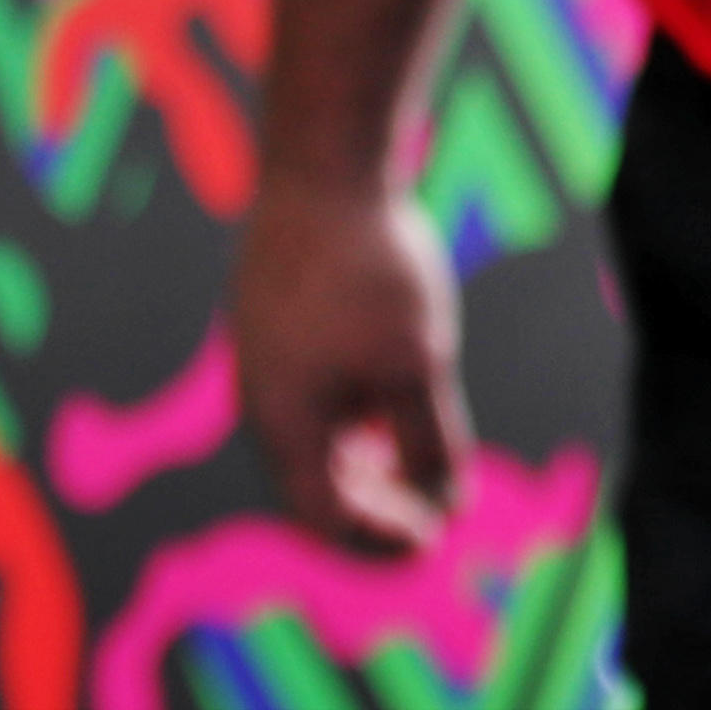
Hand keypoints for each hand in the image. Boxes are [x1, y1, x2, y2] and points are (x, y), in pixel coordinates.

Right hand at [229, 181, 472, 555]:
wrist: (325, 170)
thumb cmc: (371, 272)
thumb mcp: (419, 364)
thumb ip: (430, 441)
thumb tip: (448, 501)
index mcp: (284, 428)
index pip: (324, 519)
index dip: (378, 540)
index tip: (434, 540)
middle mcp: (262, 403)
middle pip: (314, 487)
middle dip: (374, 510)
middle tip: (432, 517)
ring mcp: (265, 362)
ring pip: (314, 441)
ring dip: (365, 466)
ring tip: (419, 471)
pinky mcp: (277, 324)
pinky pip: (311, 398)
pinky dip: (353, 420)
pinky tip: (394, 408)